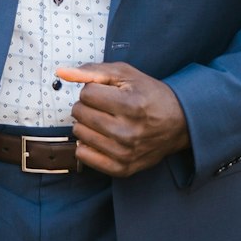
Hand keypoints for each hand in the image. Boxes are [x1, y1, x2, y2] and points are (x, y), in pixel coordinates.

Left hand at [56, 62, 190, 176]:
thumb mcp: (125, 74)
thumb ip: (92, 71)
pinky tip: (101, 137)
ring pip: (79, 133)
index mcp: (131, 105)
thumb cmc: (149, 95)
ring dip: (87, 124)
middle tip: (106, 107)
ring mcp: (124, 153)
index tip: (108, 93)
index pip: (86, 93)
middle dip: (87, 106)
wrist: (178, 124)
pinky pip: (83, 156)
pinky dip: (87, 145)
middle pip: (80, 113)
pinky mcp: (122, 169)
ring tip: (105, 121)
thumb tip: (62, 73)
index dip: (94, 90)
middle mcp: (127, 132)